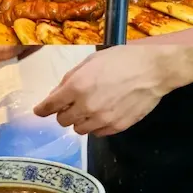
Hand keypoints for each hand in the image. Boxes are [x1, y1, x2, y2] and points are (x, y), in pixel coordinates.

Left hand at [34, 47, 174, 136]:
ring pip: (79, 130)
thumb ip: (71, 77)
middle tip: (70, 104)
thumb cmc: (121, 59)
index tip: (39, 111)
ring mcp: (102, 119)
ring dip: (79, 120)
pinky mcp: (117, 127)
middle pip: (63, 121)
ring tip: (89, 109)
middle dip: (63, 112)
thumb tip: (57, 92)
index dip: (42, 109)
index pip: (50, 106)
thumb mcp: (91, 60)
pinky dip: (96, 125)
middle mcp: (86, 106)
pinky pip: (97, 133)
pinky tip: (103, 113)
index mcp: (77, 86)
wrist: (153, 70)